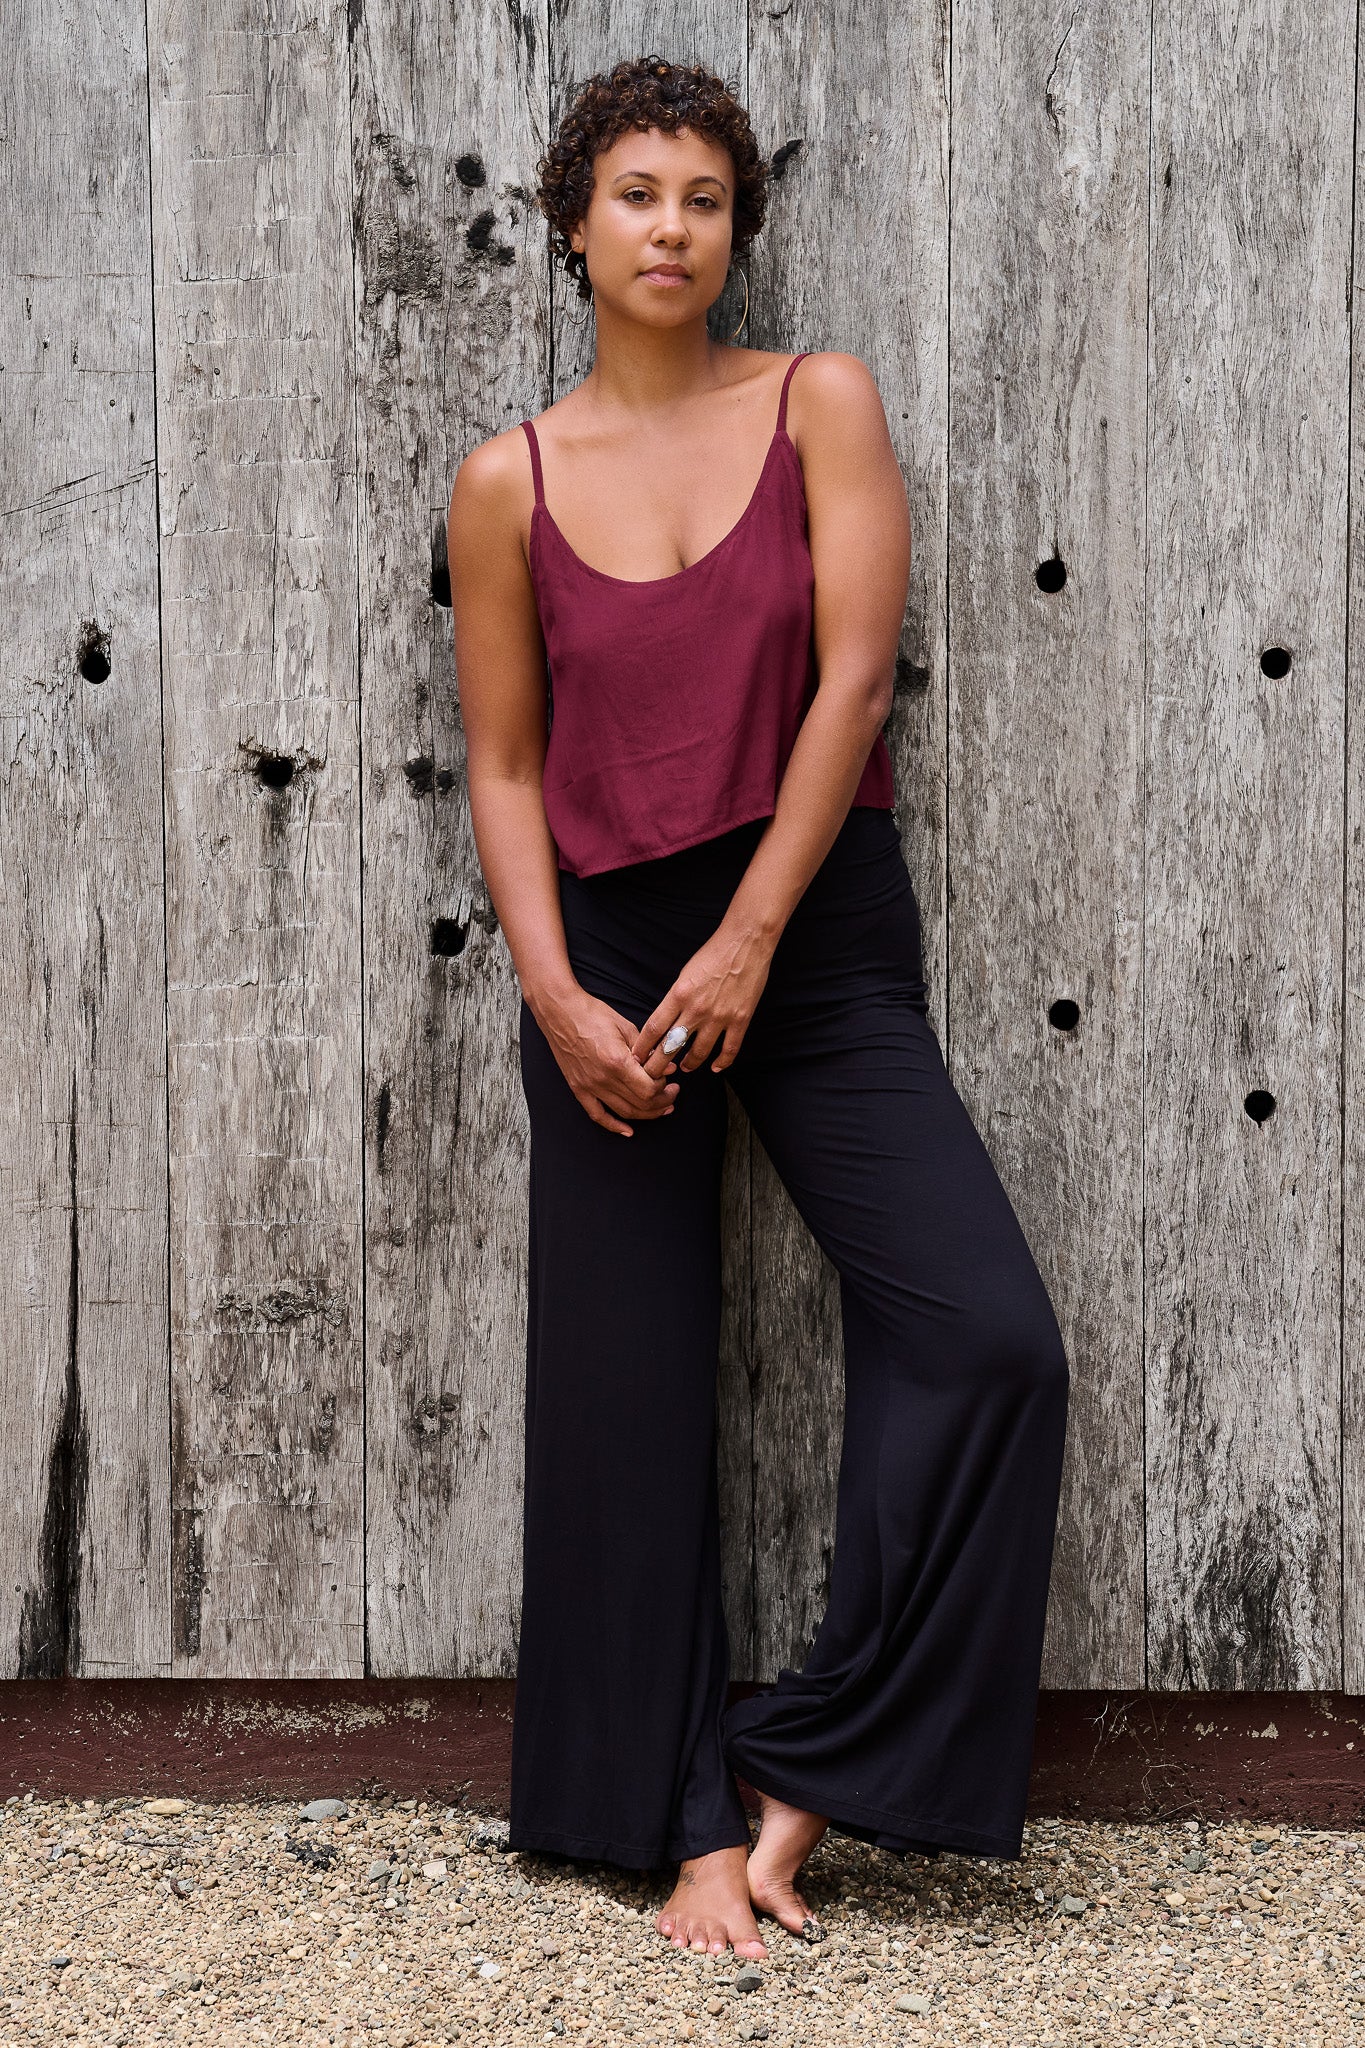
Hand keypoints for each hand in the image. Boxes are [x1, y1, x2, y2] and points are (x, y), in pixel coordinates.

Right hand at [542, 987, 680, 1136]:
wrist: (560, 1012)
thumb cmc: (591, 1014)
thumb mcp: (626, 1027)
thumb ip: (648, 1051)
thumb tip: (668, 1068)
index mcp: (617, 1061)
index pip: (649, 1089)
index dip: (664, 1089)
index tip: (669, 1081)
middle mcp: (603, 1078)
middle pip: (640, 1104)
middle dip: (661, 1103)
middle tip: (671, 1096)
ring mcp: (589, 1086)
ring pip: (624, 1112)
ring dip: (646, 1114)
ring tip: (660, 1108)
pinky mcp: (578, 1088)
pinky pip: (597, 1115)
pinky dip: (614, 1126)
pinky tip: (628, 1131)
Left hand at [631, 920, 774, 1076]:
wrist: (745, 943)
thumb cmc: (713, 954)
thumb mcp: (684, 974)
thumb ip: (675, 998)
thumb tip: (666, 1020)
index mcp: (678, 995)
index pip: (653, 1028)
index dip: (643, 1047)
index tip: (636, 1058)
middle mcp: (696, 1009)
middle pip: (671, 1046)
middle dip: (658, 1065)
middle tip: (653, 1075)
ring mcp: (719, 1017)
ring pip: (698, 1053)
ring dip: (688, 1064)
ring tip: (683, 1068)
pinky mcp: (740, 1019)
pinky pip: (729, 1049)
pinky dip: (721, 1063)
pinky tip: (714, 1068)